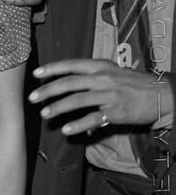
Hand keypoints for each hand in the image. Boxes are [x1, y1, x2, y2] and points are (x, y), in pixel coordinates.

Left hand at [29, 59, 167, 134]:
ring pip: (77, 100)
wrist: (163, 94)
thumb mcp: (113, 72)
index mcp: (101, 67)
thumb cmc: (134, 83)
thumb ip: (91, 76)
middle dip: (47, 90)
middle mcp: (103, 78)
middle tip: (32, 98)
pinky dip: (77, 125)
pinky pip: (92, 119)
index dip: (52, 68)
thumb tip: (68, 84)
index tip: (36, 73)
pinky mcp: (116, 111)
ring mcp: (110, 94)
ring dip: (57, 108)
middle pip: (69, 83)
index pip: (71, 65)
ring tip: (44, 114)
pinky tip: (66, 130)